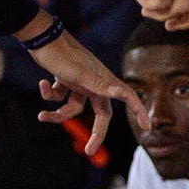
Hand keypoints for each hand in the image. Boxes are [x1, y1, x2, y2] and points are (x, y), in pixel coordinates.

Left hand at [23, 26, 148, 156]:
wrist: (41, 37)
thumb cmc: (62, 55)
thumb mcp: (80, 75)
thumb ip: (100, 85)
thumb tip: (120, 91)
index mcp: (103, 80)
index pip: (126, 97)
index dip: (138, 111)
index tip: (147, 126)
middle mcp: (94, 82)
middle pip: (100, 113)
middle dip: (93, 132)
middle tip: (88, 150)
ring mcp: (79, 81)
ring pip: (73, 107)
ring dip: (57, 113)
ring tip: (42, 116)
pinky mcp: (65, 79)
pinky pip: (61, 96)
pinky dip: (50, 94)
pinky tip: (43, 83)